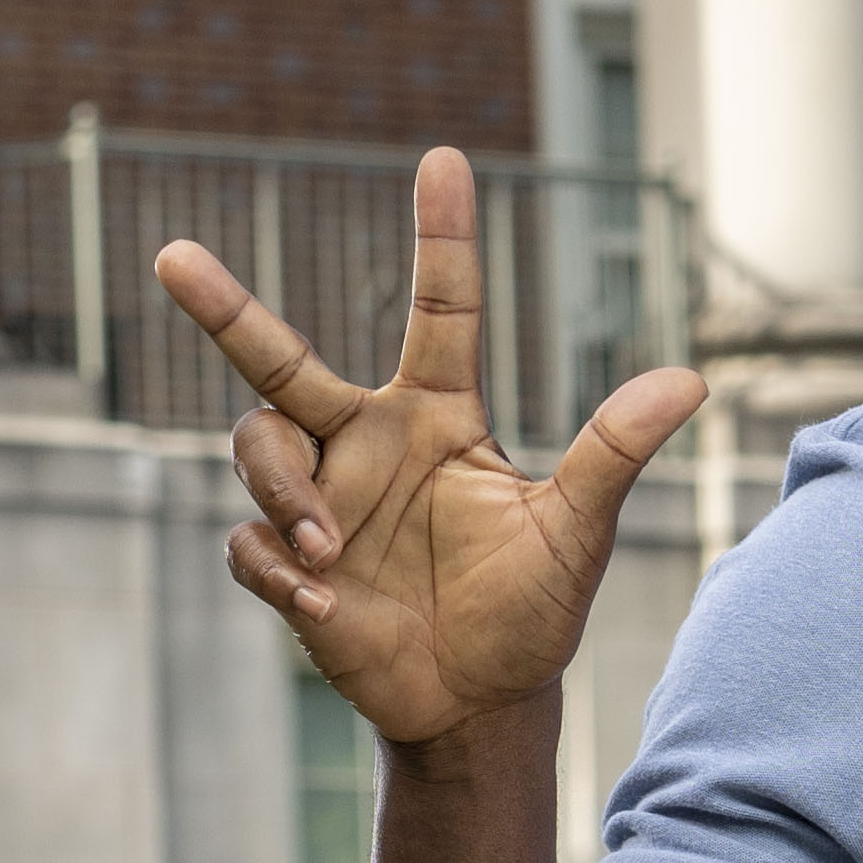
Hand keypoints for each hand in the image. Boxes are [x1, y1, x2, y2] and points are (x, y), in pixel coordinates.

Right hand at [172, 146, 710, 751]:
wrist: (478, 705)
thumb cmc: (530, 611)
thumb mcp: (576, 534)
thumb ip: (612, 453)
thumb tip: (689, 380)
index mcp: (438, 417)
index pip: (440, 309)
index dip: (442, 237)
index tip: (444, 158)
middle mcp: (365, 443)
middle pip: (277, 359)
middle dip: (223, 307)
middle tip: (172, 256)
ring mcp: (319, 501)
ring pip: (254, 449)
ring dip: (283, 491)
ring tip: (328, 549)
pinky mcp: (288, 566)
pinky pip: (250, 543)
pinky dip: (278, 567)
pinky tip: (325, 602)